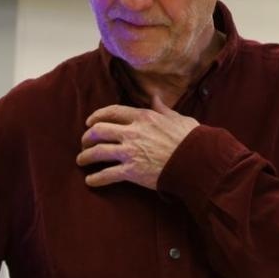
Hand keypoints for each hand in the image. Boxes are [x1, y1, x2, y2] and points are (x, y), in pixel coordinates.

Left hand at [77, 97, 198, 189]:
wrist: (197, 161)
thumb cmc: (190, 139)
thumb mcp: (177, 117)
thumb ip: (161, 108)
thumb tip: (155, 96)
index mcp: (143, 117)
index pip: (112, 112)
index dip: (96, 116)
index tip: (89, 122)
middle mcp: (132, 132)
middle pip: (99, 131)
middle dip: (87, 137)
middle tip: (84, 143)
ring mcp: (130, 152)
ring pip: (98, 152)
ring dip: (86, 157)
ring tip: (81, 161)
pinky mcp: (132, 171)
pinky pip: (107, 175)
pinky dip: (96, 179)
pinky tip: (90, 181)